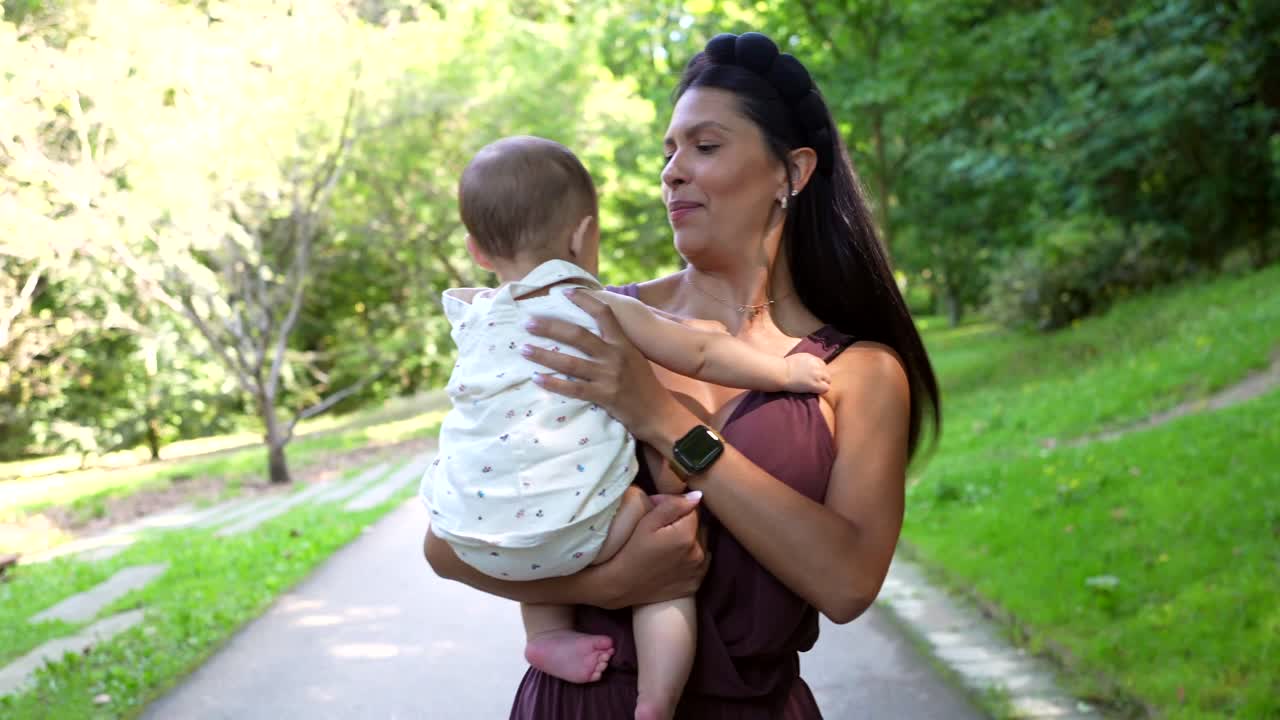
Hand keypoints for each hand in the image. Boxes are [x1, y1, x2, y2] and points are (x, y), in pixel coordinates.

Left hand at [522, 289, 682, 443]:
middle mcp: (615, 356)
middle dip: (550, 327)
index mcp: (623, 343)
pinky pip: (573, 388)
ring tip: (523, 349)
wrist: (660, 413)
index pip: (603, 313)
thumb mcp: (634, 357)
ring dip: (543, 355)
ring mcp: (609, 376)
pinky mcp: (604, 396)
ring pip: (570, 362)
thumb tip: (594, 331)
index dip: (584, 301)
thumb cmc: (645, 385)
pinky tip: (537, 379)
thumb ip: (616, 344)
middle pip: (578, 335)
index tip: (565, 292)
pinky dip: (553, 383)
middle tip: (528, 322)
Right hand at [594, 492, 708, 608]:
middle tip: (663, 532)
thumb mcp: (647, 522)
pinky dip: (691, 561)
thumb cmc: (630, 550)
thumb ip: (673, 505)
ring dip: (690, 542)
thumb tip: (697, 496)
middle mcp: (697, 553)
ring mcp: (697, 571)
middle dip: (685, 526)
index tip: (662, 516)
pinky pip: (700, 565)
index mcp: (686, 535)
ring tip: (668, 547)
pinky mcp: (694, 585)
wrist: (620, 585)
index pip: (693, 510)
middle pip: (699, 528)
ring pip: (701, 546)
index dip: (677, 509)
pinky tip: (674, 561)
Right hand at [783, 354, 831, 393]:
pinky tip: (815, 391)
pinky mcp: (815, 384)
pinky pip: (826, 388)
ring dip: (822, 384)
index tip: (813, 376)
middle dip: (822, 377)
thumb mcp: (798, 358)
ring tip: (814, 387)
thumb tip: (808, 366)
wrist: (781, 373)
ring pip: (828, 380)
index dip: (819, 371)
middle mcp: (816, 365)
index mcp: (812, 358)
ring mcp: (817, 374)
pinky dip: (822, 390)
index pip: (822, 365)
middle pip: (826, 372)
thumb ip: (806, 361)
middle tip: (814, 383)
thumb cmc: (784, 367)